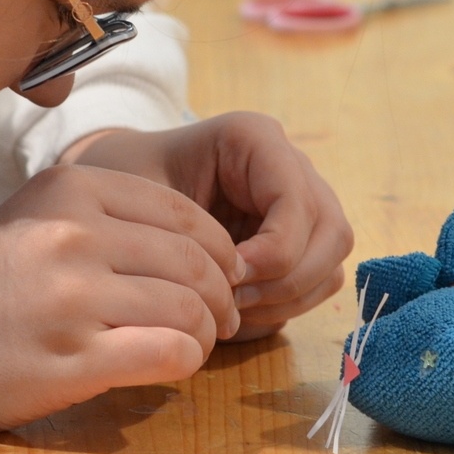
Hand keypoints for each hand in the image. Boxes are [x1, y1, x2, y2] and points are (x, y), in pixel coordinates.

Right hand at [0, 165, 243, 442]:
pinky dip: (187, 360)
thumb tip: (202, 244)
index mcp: (67, 189)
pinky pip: (169, 353)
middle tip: (224, 315)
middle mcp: (71, 234)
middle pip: (193, 260)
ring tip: (199, 341)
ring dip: (207, 330)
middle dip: (222, 293)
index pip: (180, 211)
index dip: (219, 246)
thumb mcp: (33, 221)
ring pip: (188, 307)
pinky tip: (176, 363)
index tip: (225, 272)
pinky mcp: (72, 360)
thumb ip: (106, 218)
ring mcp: (71, 297)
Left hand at [63, 114, 353, 341]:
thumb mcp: (138, 189)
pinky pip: (316, 285)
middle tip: (231, 303)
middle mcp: (290, 167)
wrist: (122, 187)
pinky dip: (283, 309)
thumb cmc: (126, 180)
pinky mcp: (299, 242)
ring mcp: (302, 206)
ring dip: (286, 301)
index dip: (273, 251)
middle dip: (286, 281)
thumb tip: (236, 278)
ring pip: (330, 264)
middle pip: (331, 235)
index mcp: (254, 139)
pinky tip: (236, 314)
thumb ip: (184, 226)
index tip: (226, 278)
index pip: (297, 201)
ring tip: (229, 312)